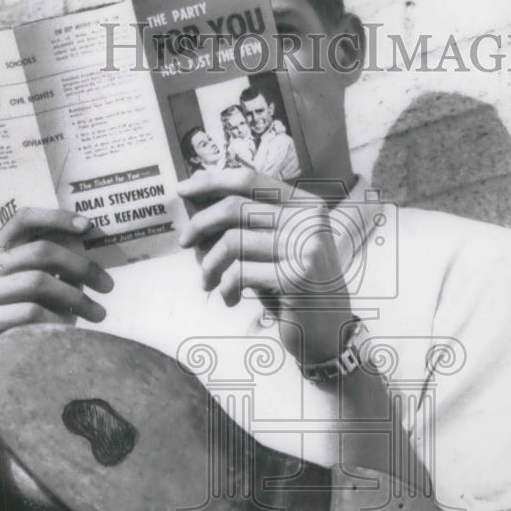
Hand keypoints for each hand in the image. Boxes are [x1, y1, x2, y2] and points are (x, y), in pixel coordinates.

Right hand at [0, 207, 113, 351]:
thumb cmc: (22, 317)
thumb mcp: (37, 287)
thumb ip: (57, 268)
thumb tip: (92, 251)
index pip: (22, 220)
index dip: (55, 218)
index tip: (88, 227)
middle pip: (39, 252)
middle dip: (81, 266)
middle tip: (108, 285)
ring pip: (38, 282)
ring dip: (76, 298)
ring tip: (98, 313)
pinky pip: (30, 313)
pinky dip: (57, 319)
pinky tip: (70, 330)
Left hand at [178, 167, 352, 363]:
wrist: (327, 330)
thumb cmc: (293, 286)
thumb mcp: (276, 247)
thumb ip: (249, 222)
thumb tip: (197, 197)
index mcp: (306, 205)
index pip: (250, 180)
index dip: (212, 181)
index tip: (183, 190)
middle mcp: (309, 220)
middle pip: (236, 207)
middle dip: (200, 223)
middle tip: (184, 242)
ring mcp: (305, 248)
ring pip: (232, 241)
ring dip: (209, 264)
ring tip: (207, 282)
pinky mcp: (295, 278)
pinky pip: (239, 273)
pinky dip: (225, 287)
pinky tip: (229, 299)